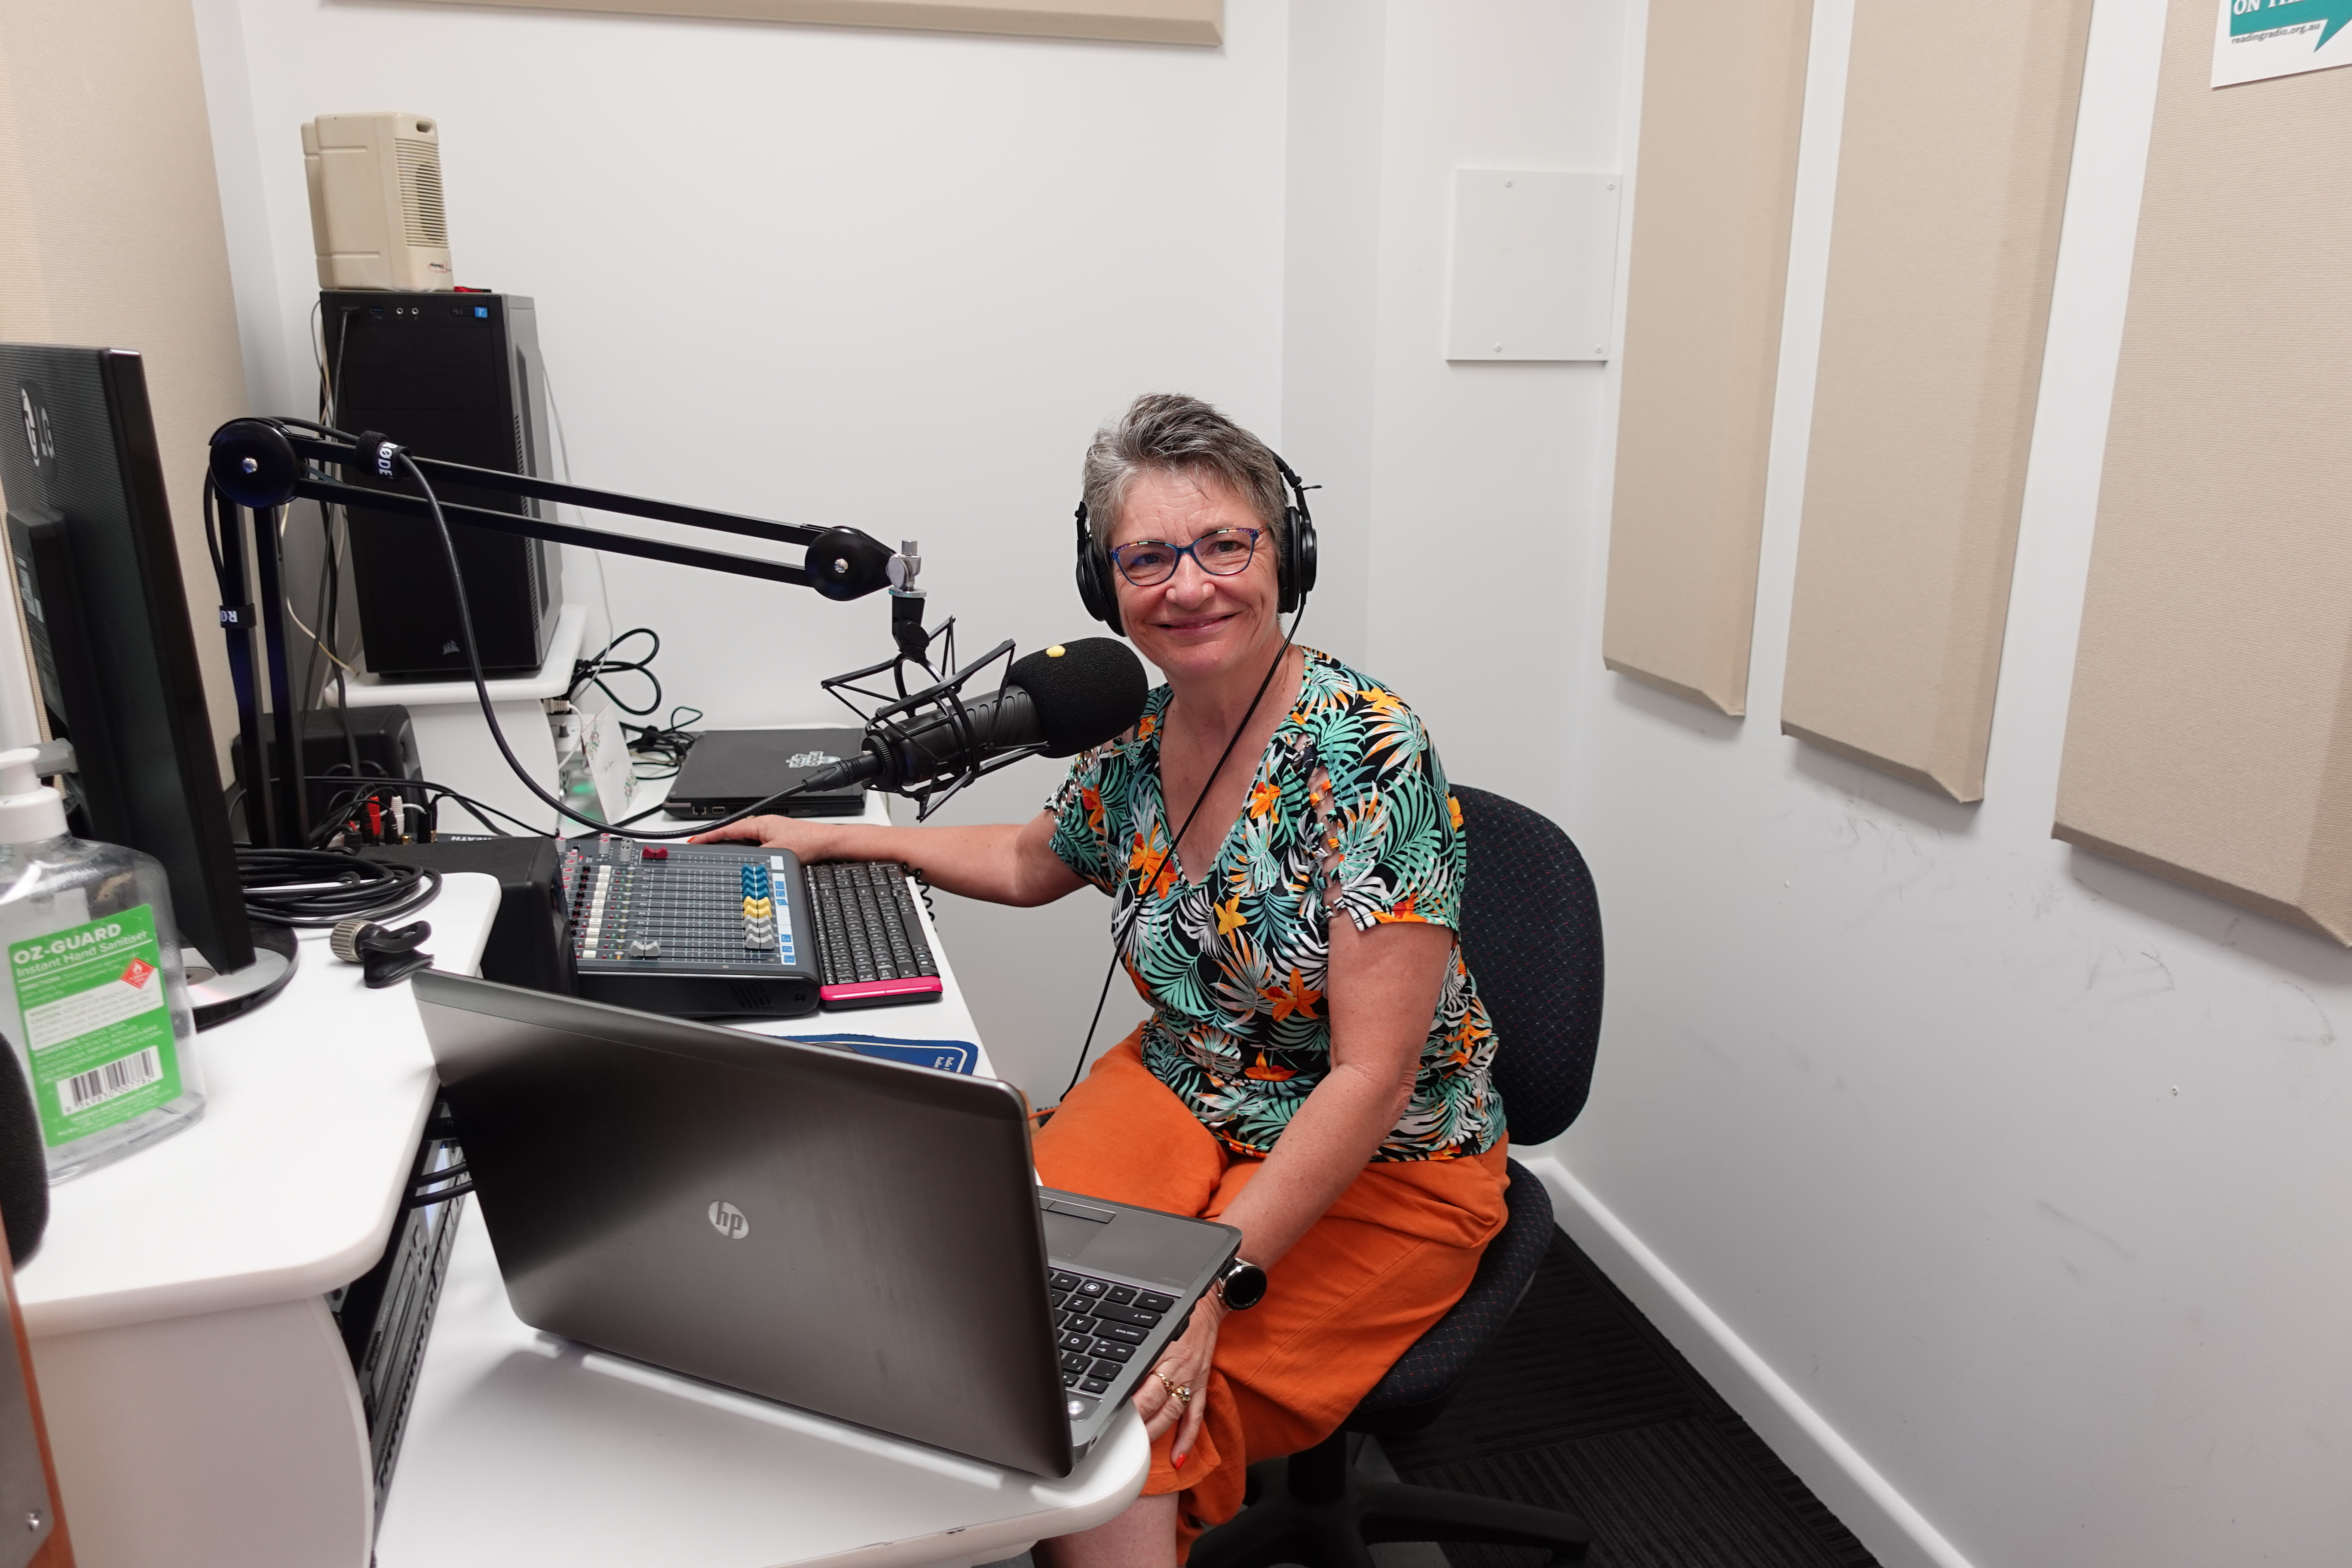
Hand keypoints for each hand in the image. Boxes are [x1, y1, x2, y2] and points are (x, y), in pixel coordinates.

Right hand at [689, 814, 827, 853]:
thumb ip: (756, 857)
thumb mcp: (777, 853)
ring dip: (731, 848)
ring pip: (742, 841)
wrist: (828, 844)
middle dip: (715, 842)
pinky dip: (744, 852)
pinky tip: (741, 861)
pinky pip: (752, 846)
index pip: (727, 829)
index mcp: (759, 823)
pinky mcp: (775, 840)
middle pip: (732, 834)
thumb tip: (740, 864)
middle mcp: (762, 825)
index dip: (708, 836)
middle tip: (699, 850)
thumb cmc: (809, 843)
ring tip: (716, 856)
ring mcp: (768, 833)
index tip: (693, 841)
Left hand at [1132, 1298, 1223, 1465]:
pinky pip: (1196, 1415)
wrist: (1208, 1302)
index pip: (1145, 1388)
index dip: (1131, 1409)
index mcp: (1163, 1352)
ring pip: (1174, 1413)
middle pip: (1158, 1404)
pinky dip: (1188, 1437)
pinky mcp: (1201, 1383)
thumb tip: (1118, 1378)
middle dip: (1140, 1425)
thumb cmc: (1179, 1312)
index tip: (1116, 1423)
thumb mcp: (1153, 1327)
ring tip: (1142, 1452)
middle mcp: (1179, 1367)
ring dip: (1157, 1433)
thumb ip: (1136, 1352)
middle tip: (1123, 1442)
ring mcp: (1192, 1377)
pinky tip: (1178, 1456)